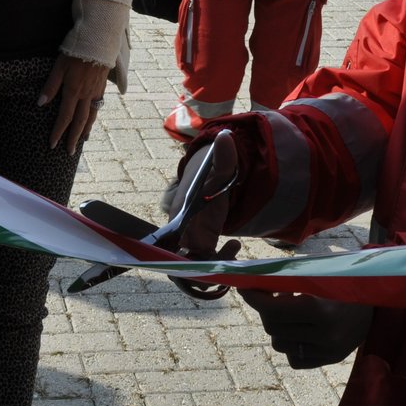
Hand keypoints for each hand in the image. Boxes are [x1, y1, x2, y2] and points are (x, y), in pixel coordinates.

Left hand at [38, 54, 109, 154]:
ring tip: (83, 140)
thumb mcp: (59, 66)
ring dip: (86, 129)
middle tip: (69, 152)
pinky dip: (94, 116)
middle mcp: (86, 95)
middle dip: (73, 138)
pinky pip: (98, 106)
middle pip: (79, 121)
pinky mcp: (102, 86)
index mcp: (73, 91)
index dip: (58, 132)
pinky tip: (92, 118)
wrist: (98, 40)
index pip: (64, 117)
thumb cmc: (75, 51)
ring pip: (91, 115)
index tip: (52, 144)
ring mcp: (96, 91)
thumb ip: (50, 86)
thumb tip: (40, 104)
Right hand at [169, 130, 240, 260]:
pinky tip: (235, 246)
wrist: (211, 179)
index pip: (170, 244)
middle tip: (226, 259)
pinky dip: (220, 261)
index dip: (180, 258)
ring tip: (234, 248)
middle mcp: (180, 232)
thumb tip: (225, 137)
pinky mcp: (201, 246)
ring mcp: (190, 241)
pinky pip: (205, 263)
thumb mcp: (221, 167)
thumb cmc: (211, 175)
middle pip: (180, 263)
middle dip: (200, 269)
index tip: (202, 258)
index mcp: (180, 216)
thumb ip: (224, 157)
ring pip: (194, 267)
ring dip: (213, 266)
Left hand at [240, 291, 371, 368]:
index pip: (273, 310)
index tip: (244, 288)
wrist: (378, 306)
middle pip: (273, 328)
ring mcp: (327, 352)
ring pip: (279, 344)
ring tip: (290, 312)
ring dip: (277, 327)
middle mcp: (324, 336)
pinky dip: (291, 343)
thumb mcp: (319, 276)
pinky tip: (302, 329)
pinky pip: (293, 357)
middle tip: (268, 296)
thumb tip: (254, 282)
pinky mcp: (328, 361)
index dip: (254, 299)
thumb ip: (289, 281)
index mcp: (321, 311)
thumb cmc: (344, 283)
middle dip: (265, 310)